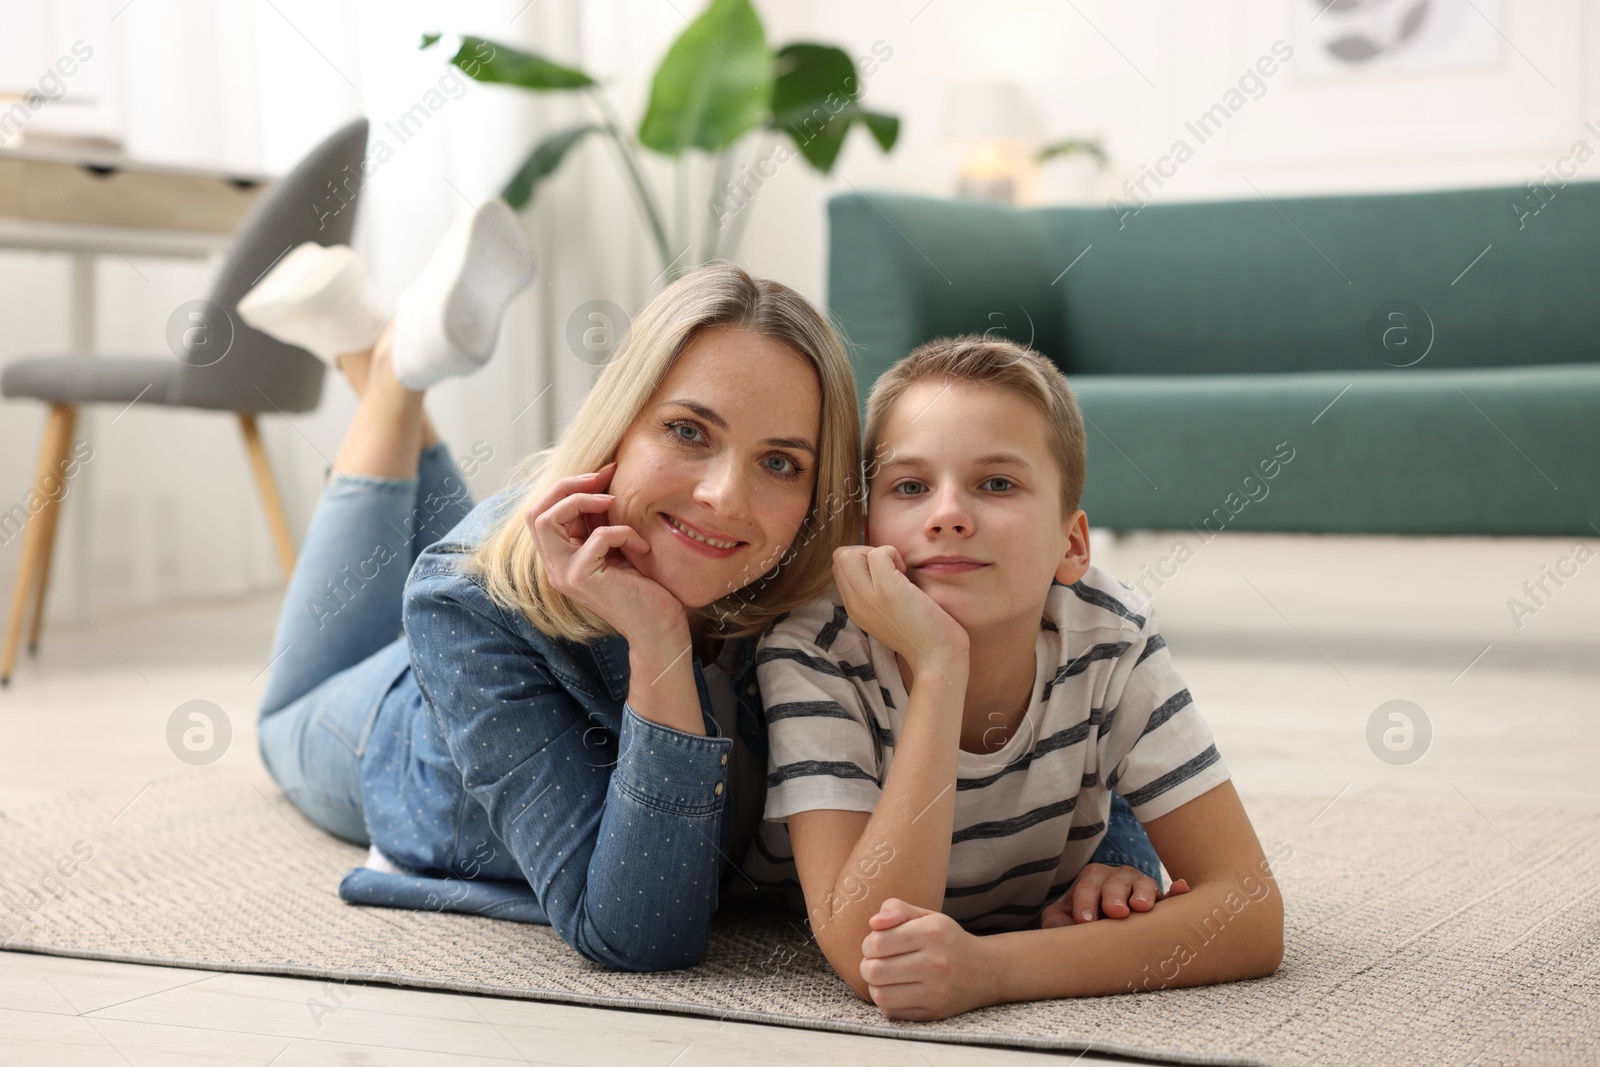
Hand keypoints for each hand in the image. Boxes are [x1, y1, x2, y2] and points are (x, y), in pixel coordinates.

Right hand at [525, 463, 686, 646]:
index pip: (542, 513)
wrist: (659, 629)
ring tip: (614, 502)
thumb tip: (603, 478)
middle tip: (603, 478)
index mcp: (560, 558)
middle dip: (567, 486)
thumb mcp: (617, 547)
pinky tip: (642, 547)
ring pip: (547, 519)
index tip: (603, 475)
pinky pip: (597, 537)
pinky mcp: (582, 578)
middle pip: (535, 512)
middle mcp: (555, 567)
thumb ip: (601, 521)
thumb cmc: (645, 589)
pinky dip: (623, 532)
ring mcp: (565, 574)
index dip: (568, 487)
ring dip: (583, 501)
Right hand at [831, 545, 967, 678]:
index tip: (883, 573)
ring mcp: (867, 597)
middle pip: (838, 557)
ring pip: (847, 554)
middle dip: (864, 552)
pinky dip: (893, 554)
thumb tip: (876, 562)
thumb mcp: (886, 614)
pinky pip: (877, 553)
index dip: (861, 560)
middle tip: (889, 569)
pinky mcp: (887, 590)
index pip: (839, 568)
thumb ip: (873, 593)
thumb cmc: (920, 633)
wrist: (936, 656)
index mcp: (854, 608)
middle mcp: (854, 603)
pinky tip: (906, 575)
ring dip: (878, 552)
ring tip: (897, 572)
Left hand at [858, 898, 992, 1019]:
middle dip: (867, 965)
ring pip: (880, 995)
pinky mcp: (933, 1013)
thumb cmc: (948, 940)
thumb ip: (897, 910)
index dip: (868, 944)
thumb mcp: (927, 916)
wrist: (985, 972)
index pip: (877, 942)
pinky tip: (896, 990)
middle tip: (876, 962)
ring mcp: (935, 992)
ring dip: (875, 985)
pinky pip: (892, 1012)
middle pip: (874, 971)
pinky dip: (887, 1002)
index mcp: (931, 933)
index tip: (875, 944)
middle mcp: (934, 963)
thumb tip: (873, 923)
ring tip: (884, 977)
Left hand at [1039, 863, 1190, 927]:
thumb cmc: (1079, 925)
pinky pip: (1172, 896)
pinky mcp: (1162, 902)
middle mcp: (1117, 879)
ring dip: (1143, 894)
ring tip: (1142, 907)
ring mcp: (1141, 888)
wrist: (1101, 932)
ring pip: (1143, 885)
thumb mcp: (1061, 922)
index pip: (1087, 887)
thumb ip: (1056, 923)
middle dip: (1113, 895)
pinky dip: (1177, 892)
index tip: (1084, 921)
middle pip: (1116, 882)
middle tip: (1115, 912)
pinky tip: (1182, 889)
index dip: (1084, 903)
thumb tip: (1060, 930)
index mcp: (1092, 879)